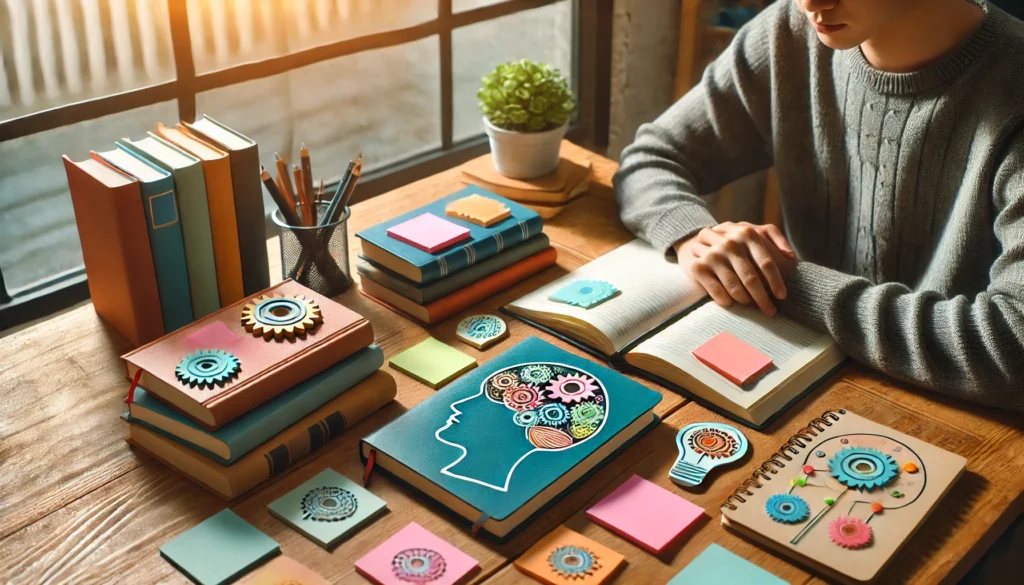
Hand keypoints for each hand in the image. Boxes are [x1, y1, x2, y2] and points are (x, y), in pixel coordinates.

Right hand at [675, 222, 796, 315]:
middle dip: (763, 299)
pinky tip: (732, 304)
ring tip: (752, 306)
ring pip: (734, 287)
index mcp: (748, 234)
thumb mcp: (757, 231)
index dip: (776, 282)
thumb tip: (790, 256)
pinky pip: (716, 290)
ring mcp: (712, 255)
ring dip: (746, 301)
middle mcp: (729, 243)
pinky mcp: (698, 267)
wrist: (699, 238)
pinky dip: (726, 300)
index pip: (766, 263)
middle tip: (770, 311)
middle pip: (751, 278)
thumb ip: (775, 238)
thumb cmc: (737, 240)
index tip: (782, 297)